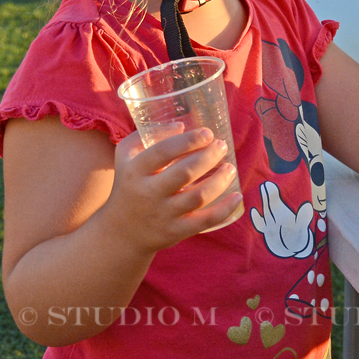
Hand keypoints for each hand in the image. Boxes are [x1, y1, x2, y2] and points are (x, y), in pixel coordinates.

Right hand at [102, 126, 239, 253]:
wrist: (121, 232)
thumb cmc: (129, 185)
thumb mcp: (125, 157)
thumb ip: (146, 136)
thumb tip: (181, 126)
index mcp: (135, 171)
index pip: (163, 152)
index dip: (189, 141)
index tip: (208, 133)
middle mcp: (148, 193)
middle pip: (185, 173)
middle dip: (209, 157)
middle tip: (222, 146)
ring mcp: (163, 214)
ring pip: (198, 197)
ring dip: (219, 180)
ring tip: (230, 168)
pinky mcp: (175, 232)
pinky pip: (205, 221)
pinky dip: (224, 209)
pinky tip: (237, 196)